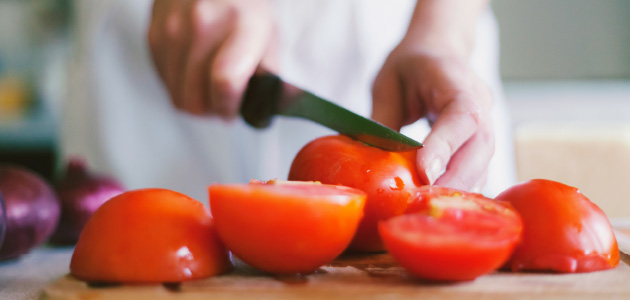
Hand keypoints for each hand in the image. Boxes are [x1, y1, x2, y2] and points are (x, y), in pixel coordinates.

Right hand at [148, 0, 273, 117]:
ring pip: (177, 96)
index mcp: (240, 25)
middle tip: (224, 103)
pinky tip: (195, 73)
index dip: (229, 107)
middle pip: (195, 98)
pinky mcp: (154, 34)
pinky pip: (164, 81)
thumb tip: (265, 107)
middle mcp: (202, 25)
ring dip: (196, 101)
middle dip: (212, 111)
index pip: (225, 82)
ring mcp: (173, 29)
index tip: (235, 110)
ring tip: (210, 88)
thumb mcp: (269, 34)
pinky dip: (180, 85)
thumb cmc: (244, 7)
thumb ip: (268, 74)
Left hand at [372, 44, 493, 191]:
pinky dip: (458, 192)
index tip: (424, 173)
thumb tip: (371, 159)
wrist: (440, 50)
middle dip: (452, 182)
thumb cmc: (412, 64)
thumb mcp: (388, 82)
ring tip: (424, 211)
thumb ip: (383, 118)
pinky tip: (434, 205)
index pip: (462, 116)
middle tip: (419, 204)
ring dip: (456, 192)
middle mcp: (482, 107)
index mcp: (458, 83)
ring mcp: (487, 128)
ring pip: (482, 167)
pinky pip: (476, 174)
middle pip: (480, 150)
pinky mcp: (481, 147)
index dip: (445, 147)